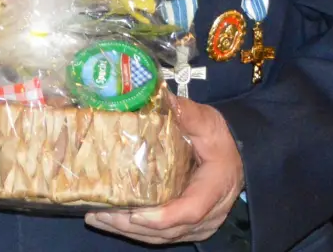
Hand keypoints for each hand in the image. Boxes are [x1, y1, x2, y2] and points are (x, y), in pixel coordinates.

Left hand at [87, 96, 242, 244]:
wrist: (235, 157)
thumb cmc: (219, 139)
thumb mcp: (208, 122)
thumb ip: (186, 112)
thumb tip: (160, 95)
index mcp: (215, 186)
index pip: (190, 210)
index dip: (161, 216)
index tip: (133, 214)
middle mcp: (210, 213)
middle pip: (170, 230)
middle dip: (132, 226)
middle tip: (99, 214)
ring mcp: (201, 225)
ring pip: (164, 238)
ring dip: (128, 232)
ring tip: (97, 218)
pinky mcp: (190, 228)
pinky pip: (163, 237)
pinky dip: (136, 233)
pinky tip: (111, 222)